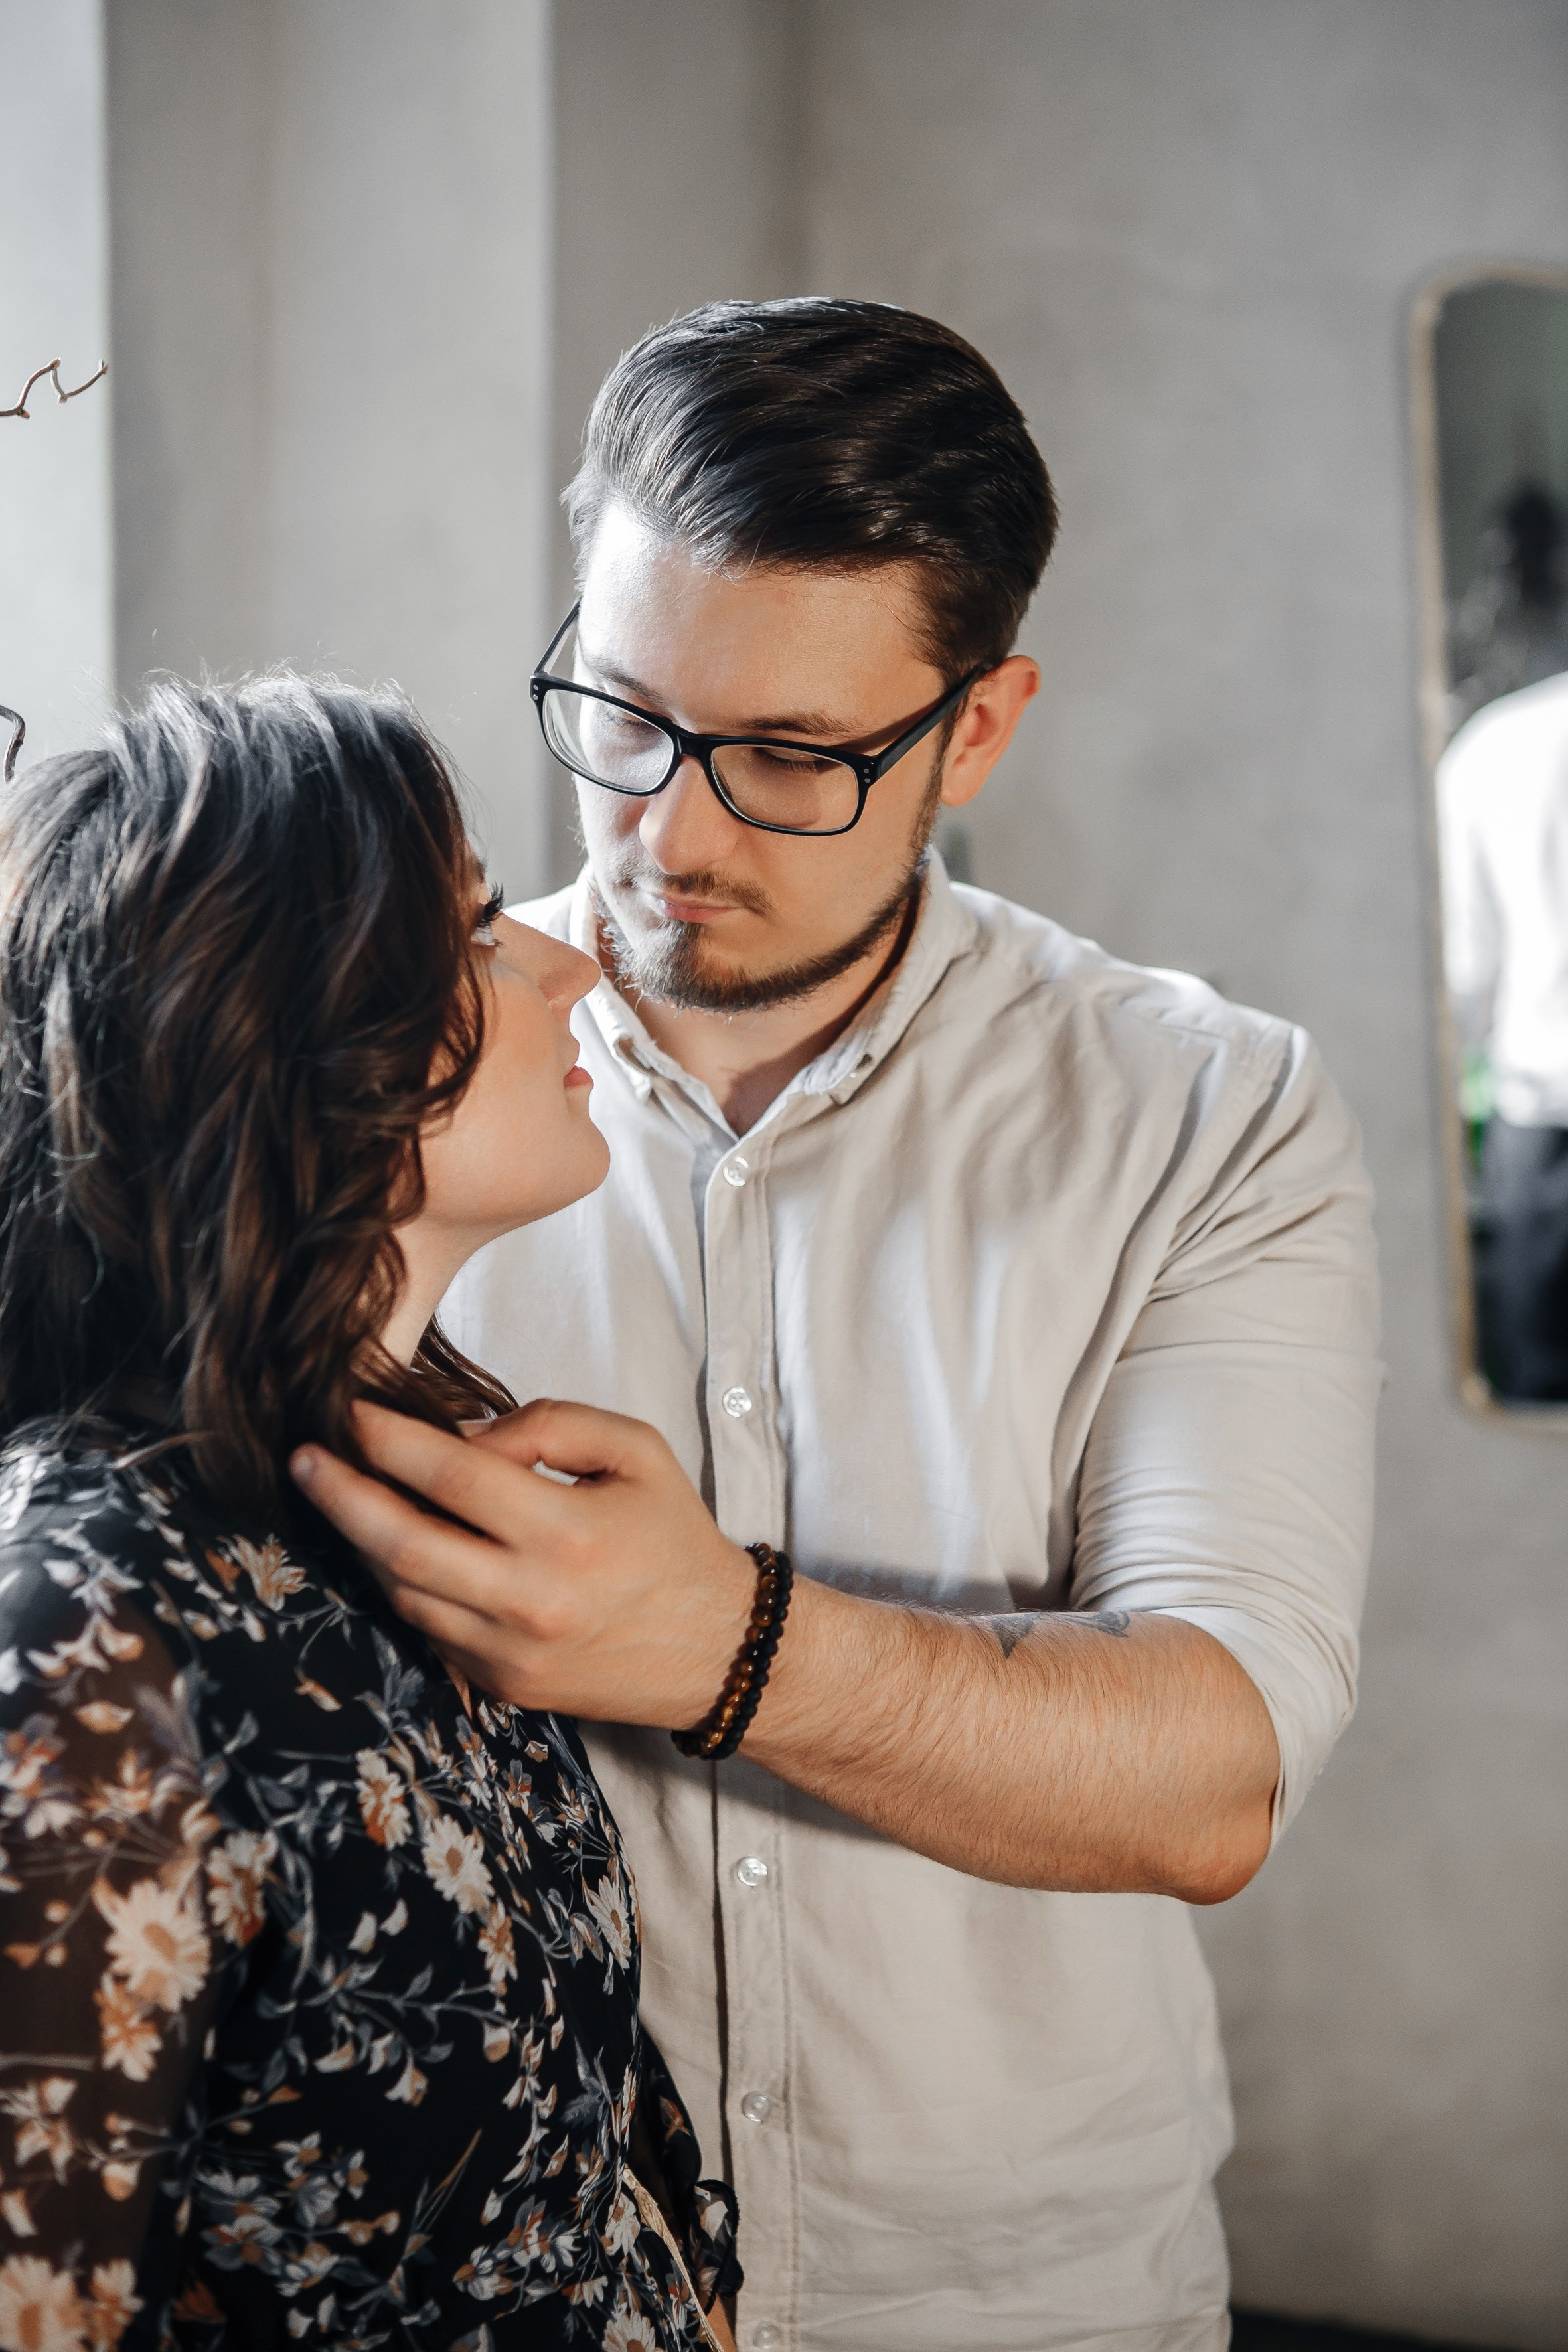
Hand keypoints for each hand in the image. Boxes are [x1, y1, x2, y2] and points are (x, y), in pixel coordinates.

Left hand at [291, 1400, 757, 1728]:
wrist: (719, 1650)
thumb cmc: (675, 1539)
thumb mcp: (636, 1452)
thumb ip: (550, 1424)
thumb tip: (464, 1434)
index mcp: (567, 1533)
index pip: (452, 1477)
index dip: (389, 1440)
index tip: (350, 1413)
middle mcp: (532, 1600)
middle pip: (402, 1544)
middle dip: (341, 1496)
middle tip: (304, 1459)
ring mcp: (511, 1652)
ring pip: (404, 1593)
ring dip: (363, 1542)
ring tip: (340, 1498)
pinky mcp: (503, 1687)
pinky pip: (429, 1631)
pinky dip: (403, 1586)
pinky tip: (391, 1550)